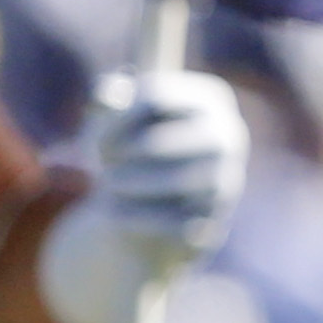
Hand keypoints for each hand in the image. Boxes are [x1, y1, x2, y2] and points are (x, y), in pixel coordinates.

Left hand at [34, 63, 250, 322]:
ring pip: (185, 181)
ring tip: (109, 188)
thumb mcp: (109, 127)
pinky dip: (142, 219)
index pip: (174, 95)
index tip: (95, 122)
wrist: (128, 224)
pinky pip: (181, 222)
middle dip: (131, 151)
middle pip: (180, 139)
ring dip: (136, 184)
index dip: (132, 109)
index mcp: (208, 103)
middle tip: (99, 162)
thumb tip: (106, 93)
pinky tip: (117, 219)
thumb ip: (110, 103)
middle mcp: (227, 141)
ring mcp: (224, 187)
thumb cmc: (118, 159)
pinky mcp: (209, 228)